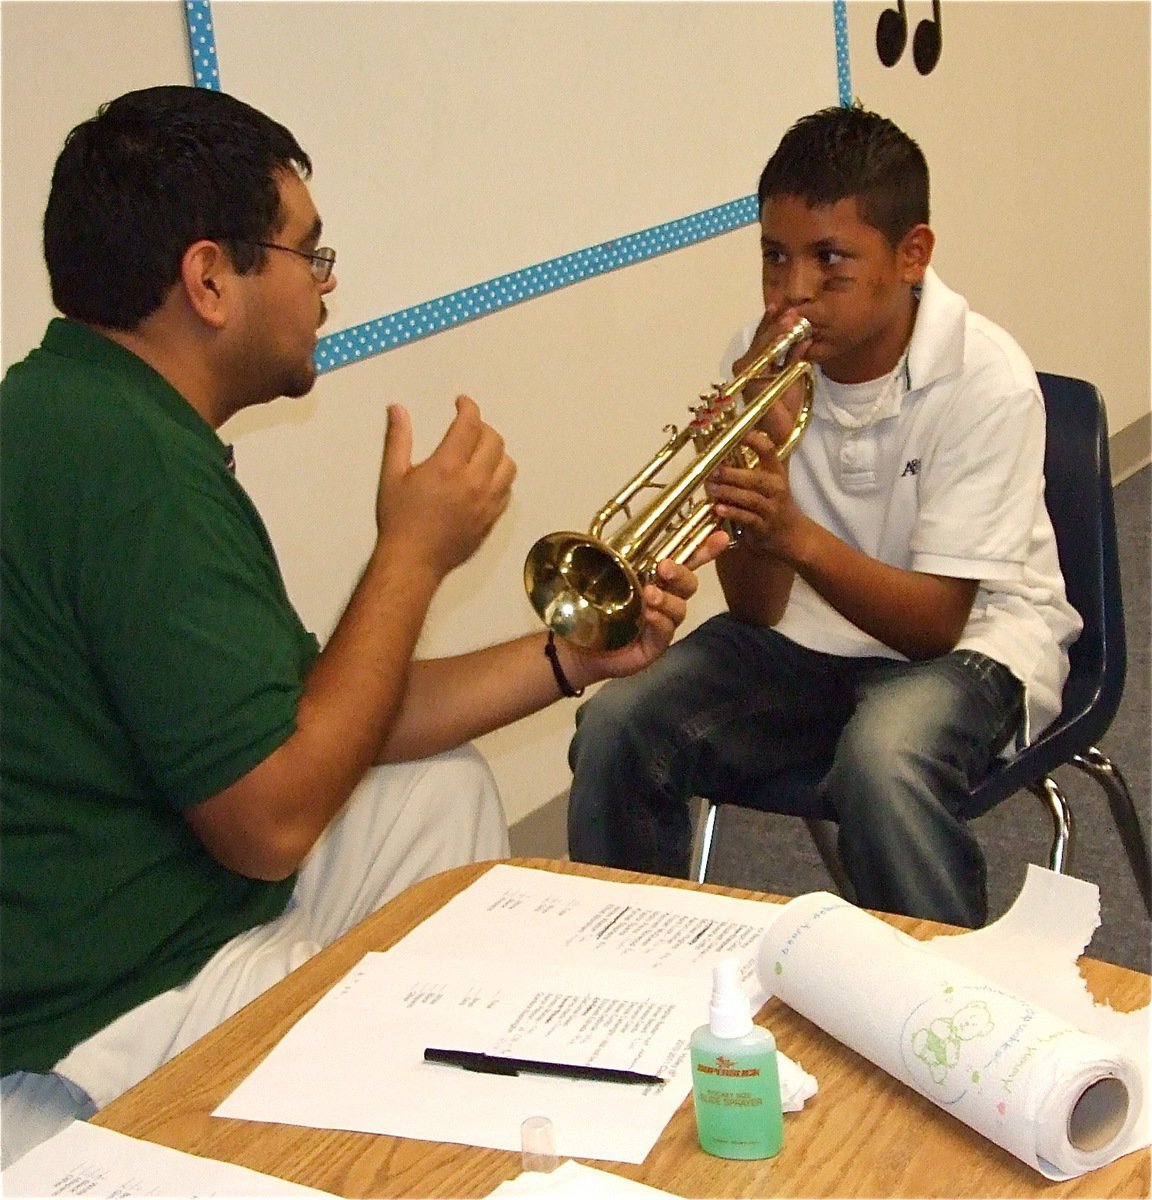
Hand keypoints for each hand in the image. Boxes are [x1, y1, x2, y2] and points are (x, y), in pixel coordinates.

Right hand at [375, 396, 515, 577]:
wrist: (413, 561)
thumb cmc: (399, 519)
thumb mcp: (392, 476)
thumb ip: (398, 439)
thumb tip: (398, 409)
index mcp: (448, 466)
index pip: (470, 425)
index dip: (469, 407)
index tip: (462, 403)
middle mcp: (473, 481)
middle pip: (494, 441)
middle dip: (482, 428)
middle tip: (468, 428)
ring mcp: (487, 502)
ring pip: (508, 465)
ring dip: (497, 452)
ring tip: (480, 452)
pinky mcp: (492, 518)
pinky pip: (507, 490)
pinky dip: (500, 477)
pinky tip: (485, 478)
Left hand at [567, 530, 729, 682]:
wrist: (576, 641)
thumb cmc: (593, 603)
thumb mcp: (604, 569)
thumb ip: (619, 550)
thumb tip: (631, 529)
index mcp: (656, 576)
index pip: (686, 560)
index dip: (705, 548)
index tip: (720, 536)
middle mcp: (664, 596)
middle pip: (689, 583)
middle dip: (681, 573)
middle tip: (664, 567)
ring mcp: (662, 621)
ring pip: (679, 607)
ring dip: (667, 599)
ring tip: (649, 595)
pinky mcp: (656, 644)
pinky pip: (666, 630)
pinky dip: (659, 621)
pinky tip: (647, 616)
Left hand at [705, 431, 803, 559]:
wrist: (791, 534)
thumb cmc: (773, 503)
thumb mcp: (767, 482)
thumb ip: (746, 469)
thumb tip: (716, 453)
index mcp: (776, 471)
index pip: (768, 450)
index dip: (753, 440)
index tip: (736, 434)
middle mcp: (776, 487)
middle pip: (755, 478)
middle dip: (732, 474)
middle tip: (712, 470)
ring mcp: (772, 508)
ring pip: (750, 498)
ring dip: (728, 492)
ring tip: (711, 488)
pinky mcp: (764, 526)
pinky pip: (747, 518)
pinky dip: (732, 513)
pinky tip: (719, 509)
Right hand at [732, 304, 812, 444]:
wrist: (780, 432)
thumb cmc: (784, 407)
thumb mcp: (793, 376)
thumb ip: (796, 356)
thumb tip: (805, 336)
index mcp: (754, 365)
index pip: (762, 339)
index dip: (773, 323)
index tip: (786, 308)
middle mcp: (746, 367)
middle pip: (761, 340)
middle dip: (777, 324)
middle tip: (791, 310)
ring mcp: (747, 374)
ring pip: (763, 346)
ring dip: (778, 331)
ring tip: (792, 318)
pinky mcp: (752, 381)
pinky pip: (766, 359)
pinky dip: (780, 346)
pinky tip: (792, 335)